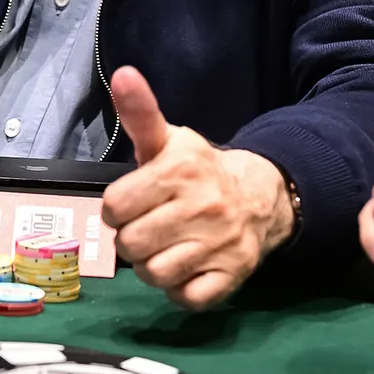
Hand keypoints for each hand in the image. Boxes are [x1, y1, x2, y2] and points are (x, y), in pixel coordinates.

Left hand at [101, 67, 294, 309]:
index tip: (131, 203)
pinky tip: (186, 268)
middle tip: (148, 227)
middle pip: (130, 245)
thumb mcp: (167, 139)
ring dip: (152, 266)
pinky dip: (179, 290)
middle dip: (132, 239)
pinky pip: (186, 299)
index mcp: (178, 170)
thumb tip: (121, 74)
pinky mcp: (232, 275)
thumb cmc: (197, 169)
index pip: (115, 206)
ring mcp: (219, 244)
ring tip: (164, 248)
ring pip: (155, 274)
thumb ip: (140, 113)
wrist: (259, 194)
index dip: (117, 208)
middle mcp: (201, 207)